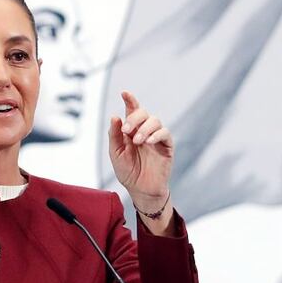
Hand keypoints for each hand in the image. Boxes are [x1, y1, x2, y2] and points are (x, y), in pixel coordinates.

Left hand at [107, 91, 172, 211]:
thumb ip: (114, 135)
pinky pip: (165, 133)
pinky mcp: (167, 146)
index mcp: (131, 130)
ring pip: (155, 121)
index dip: (130, 100)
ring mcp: (156, 137)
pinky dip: (156, 134)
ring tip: (137, 141)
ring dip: (144, 128)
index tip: (124, 93)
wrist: (141, 189)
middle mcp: (144, 130)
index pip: (132, 111)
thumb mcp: (116, 153)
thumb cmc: (128, 171)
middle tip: (126, 131)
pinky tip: (149, 142)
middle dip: (134, 118)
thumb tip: (115, 116)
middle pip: (143, 113)